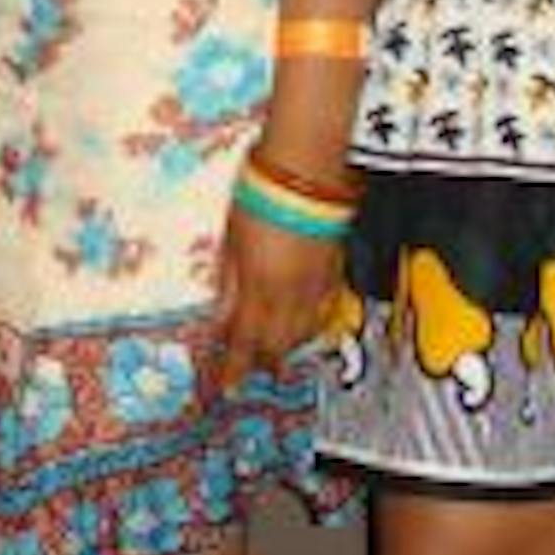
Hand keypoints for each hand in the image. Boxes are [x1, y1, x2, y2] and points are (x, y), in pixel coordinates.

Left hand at [216, 202, 344, 390]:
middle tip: (247, 371)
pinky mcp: (334, 270)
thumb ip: (228, 283)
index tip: (225, 386)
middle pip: (277, 344)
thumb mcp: (230, 239)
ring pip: (302, 332)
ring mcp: (317, 283)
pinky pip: (321, 312)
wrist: (310, 167)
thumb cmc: (260, 194)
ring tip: (272, 357)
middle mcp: (292, 294)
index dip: (234, 367)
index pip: (245, 341)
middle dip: (261, 361)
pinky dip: (308, 327)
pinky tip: (301, 327)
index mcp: (260, 288)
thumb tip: (220, 318)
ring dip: (284, 348)